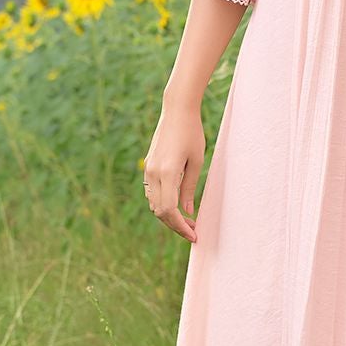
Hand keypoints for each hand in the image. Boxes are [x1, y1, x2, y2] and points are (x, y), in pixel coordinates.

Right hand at [142, 104, 205, 241]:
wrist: (177, 110)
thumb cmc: (192, 133)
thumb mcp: (197, 162)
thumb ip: (190, 188)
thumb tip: (188, 211)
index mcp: (167, 172)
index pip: (169, 210)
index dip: (180, 226)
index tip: (194, 235)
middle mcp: (153, 172)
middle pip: (159, 211)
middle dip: (175, 225)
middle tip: (194, 230)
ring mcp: (148, 169)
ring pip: (154, 204)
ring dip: (168, 215)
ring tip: (188, 219)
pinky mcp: (148, 165)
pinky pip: (152, 192)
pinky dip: (162, 203)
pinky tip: (177, 205)